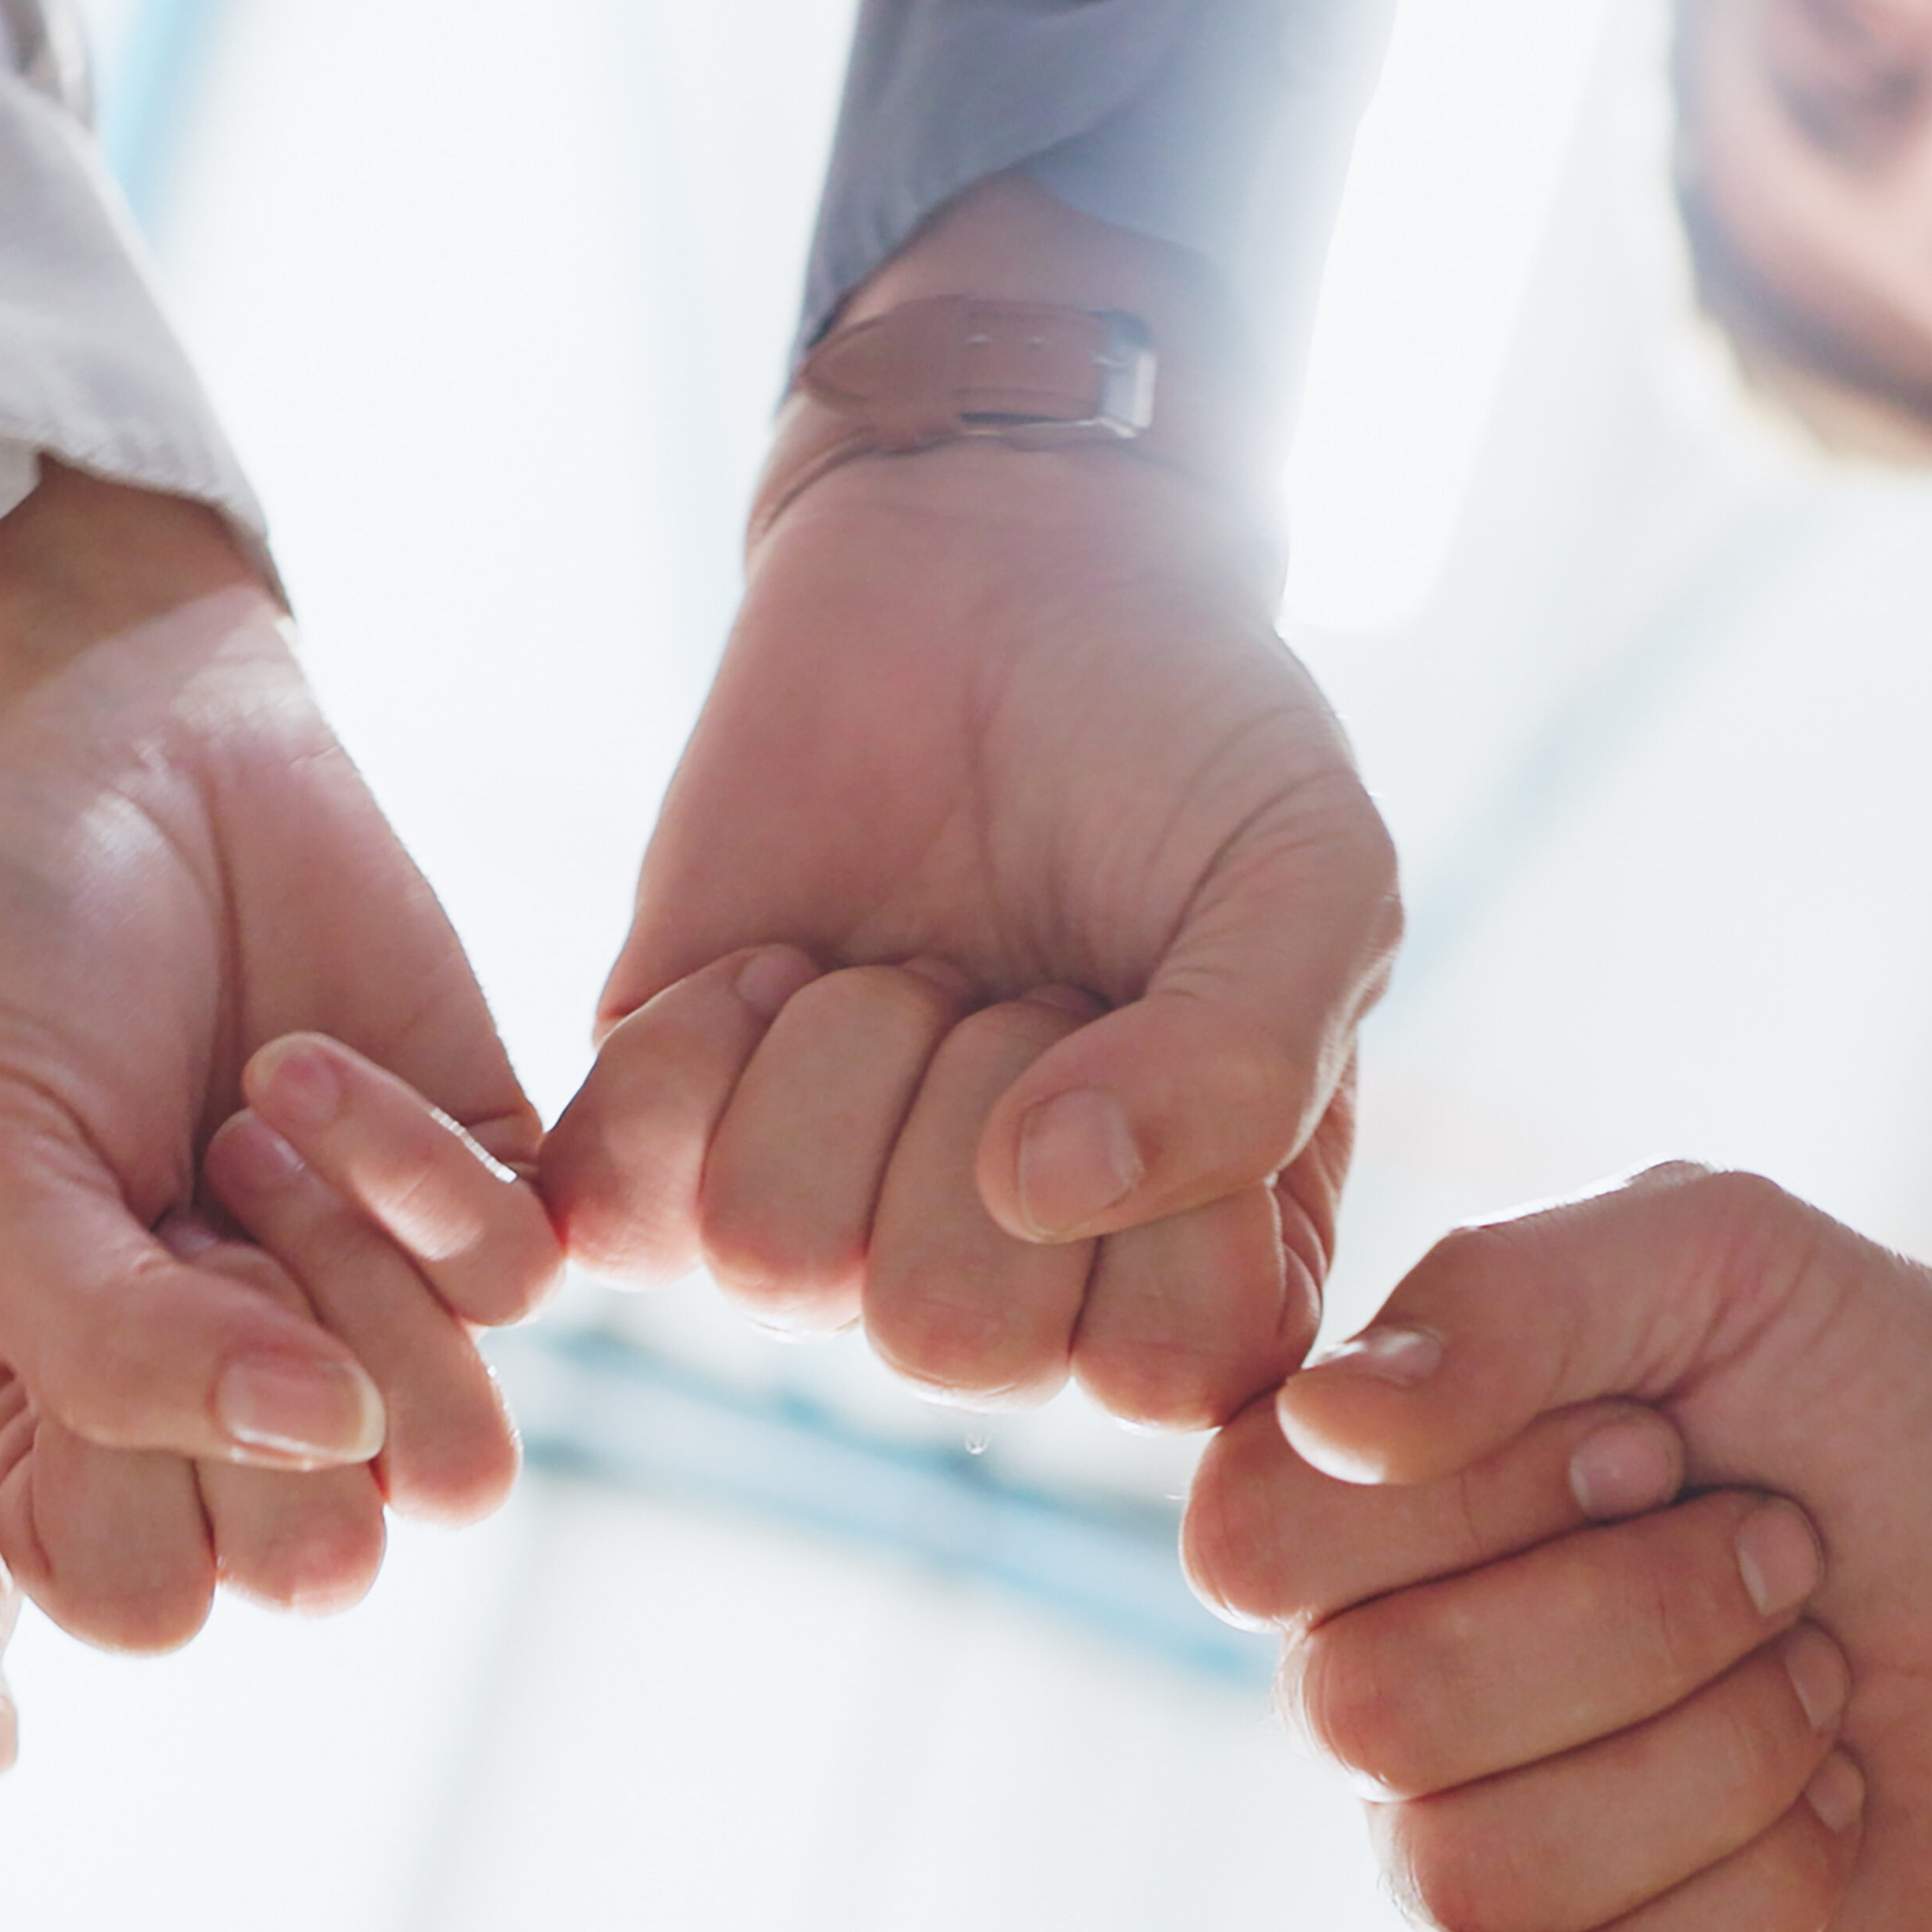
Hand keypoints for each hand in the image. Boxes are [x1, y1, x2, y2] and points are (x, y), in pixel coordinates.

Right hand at [0, 467, 562, 1648]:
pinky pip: (519, 1288)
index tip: (84, 1313)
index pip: (145, 1602)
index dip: (140, 1491)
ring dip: (357, 1303)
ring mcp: (370, 1318)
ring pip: (453, 1467)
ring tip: (246, 1146)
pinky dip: (411, 1167)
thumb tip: (329, 1445)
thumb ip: (106, 1349)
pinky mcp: (490, 1209)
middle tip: (184, 1219)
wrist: (129, 745)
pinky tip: (308, 1066)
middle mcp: (234, 1409)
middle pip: (325, 1568)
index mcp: (78, 1433)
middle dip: (261, 1400)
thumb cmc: (10, 961)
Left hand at [555, 179, 1394, 1429]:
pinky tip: (778, 965)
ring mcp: (832, 1233)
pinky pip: (622, 1204)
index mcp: (1200, 1273)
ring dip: (849, 1055)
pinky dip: (692, 1050)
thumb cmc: (1186, 739)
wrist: (993, 566)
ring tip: (909, 965)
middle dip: (981, 1101)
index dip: (1159, 1182)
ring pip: (777, 1257)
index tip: (1173, 1017)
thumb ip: (1255, 1056)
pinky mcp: (667, 1153)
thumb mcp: (1309, 872)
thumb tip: (1045, 1192)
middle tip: (1026, 980)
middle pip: (944, 1337)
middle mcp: (1014, 1296)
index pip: (1157, 1365)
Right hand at [1186, 1168, 1931, 1931]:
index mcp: (1354, 1500)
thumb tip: (1328, 1413)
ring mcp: (1464, 1854)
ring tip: (1814, 1672)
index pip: (1255, 1542)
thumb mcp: (1724, 1254)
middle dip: (1649, 1620)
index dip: (1478, 1499)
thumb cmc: (1882, 1396)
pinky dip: (1776, 1885)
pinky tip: (1827, 1802)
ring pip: (1488, 1874)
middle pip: (1379, 1716)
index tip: (1653, 1441)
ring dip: (1727, 1754)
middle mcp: (1369, 1683)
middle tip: (1784, 1551)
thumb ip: (1509, 1294)